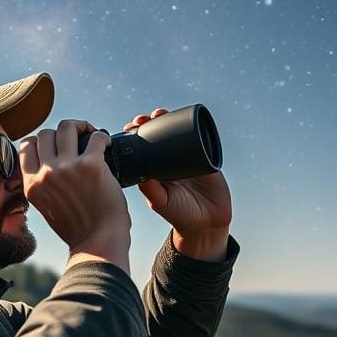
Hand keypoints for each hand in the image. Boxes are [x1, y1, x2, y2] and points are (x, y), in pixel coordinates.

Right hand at [20, 120, 130, 273]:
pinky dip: (102, 137)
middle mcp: (45, 174)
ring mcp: (67, 168)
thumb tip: (48, 162)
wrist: (98, 243)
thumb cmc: (77, 228)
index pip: (26, 144)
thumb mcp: (45, 206)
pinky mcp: (91, 166)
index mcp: (32, 184)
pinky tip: (106, 144)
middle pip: (46, 133)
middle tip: (78, 139)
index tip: (57, 145)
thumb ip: (42, 184)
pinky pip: (95, 137)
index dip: (42, 140)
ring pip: (67, 127)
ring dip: (81, 127)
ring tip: (91, 135)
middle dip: (62, 133)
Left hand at [124, 109, 232, 261]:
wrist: (206, 223)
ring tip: (159, 113)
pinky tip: (186, 119)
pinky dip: (193, 128)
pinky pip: (200, 139)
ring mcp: (188, 158)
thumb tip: (139, 170)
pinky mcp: (206, 159)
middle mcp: (169, 161)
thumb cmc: (179, 214)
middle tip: (143, 118)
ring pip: (177, 133)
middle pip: (158, 135)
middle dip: (150, 123)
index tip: (130, 126)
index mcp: (156, 169)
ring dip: (168, 120)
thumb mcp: (160, 201)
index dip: (136, 134)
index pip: (143, 146)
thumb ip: (149, 188)